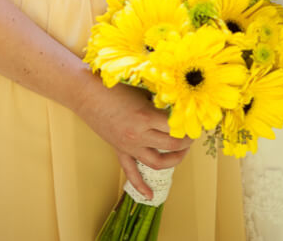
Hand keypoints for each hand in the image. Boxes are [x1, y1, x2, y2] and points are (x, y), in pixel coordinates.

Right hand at [76, 79, 191, 199]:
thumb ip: (158, 101)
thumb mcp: (141, 90)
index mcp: (146, 116)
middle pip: (171, 146)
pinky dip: (141, 186)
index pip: (175, 127)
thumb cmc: (114, 86)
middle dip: (186, 141)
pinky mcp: (120, 150)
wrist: (87, 93)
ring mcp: (129, 146)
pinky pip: (131, 172)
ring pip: (157, 162)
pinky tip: (150, 195)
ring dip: (174, 160)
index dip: (188, 124)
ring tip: (182, 153)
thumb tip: (177, 106)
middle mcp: (139, 135)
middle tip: (192, 134)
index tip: (195, 120)